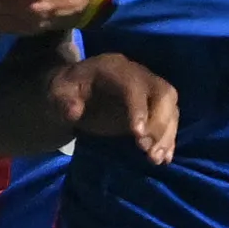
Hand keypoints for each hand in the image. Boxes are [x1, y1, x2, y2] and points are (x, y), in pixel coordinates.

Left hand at [60, 51, 179, 162]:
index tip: (137, 135)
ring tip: (155, 159)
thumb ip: (63, 100)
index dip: (139, 108)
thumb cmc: (67, 91)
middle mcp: (139, 75)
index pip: (134, 85)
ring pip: (171, 107)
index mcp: (115, 67)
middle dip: (160, 123)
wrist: (74, 91)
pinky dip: (169, 139)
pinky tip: (164, 158)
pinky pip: (171, 119)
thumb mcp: (57, 92)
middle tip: (146, 150)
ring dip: (167, 134)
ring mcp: (149, 91)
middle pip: (164, 93)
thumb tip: (74, 111)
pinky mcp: (154, 107)